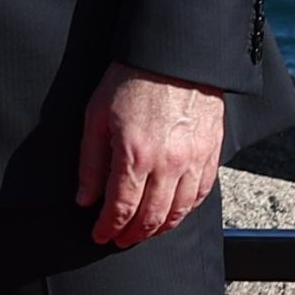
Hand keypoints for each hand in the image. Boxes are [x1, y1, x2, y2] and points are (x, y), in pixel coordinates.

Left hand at [74, 61, 224, 247]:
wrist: (173, 55)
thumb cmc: (130, 80)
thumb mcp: (96, 116)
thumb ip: (90, 162)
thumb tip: (84, 199)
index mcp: (134, 154)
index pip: (120, 208)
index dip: (108, 228)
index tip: (100, 236)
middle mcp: (167, 164)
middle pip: (151, 218)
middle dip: (132, 234)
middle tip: (120, 239)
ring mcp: (193, 161)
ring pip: (178, 212)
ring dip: (159, 228)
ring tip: (144, 232)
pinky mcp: (211, 154)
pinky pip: (201, 195)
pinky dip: (186, 211)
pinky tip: (174, 213)